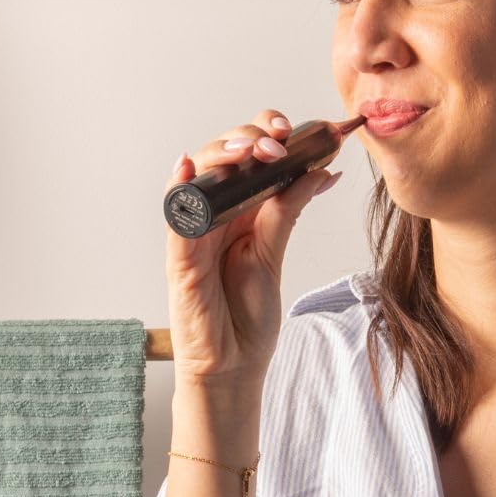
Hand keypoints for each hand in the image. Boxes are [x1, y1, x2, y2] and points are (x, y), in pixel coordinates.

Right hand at [164, 108, 340, 384]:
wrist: (233, 364)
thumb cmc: (248, 315)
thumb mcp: (274, 253)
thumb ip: (289, 209)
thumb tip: (321, 169)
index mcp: (241, 208)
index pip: (248, 154)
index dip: (267, 133)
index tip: (299, 132)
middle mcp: (215, 212)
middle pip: (223, 156)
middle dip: (250, 139)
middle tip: (278, 144)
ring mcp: (194, 230)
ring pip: (198, 174)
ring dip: (221, 154)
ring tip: (249, 151)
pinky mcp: (179, 255)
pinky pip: (174, 214)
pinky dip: (180, 186)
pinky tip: (190, 166)